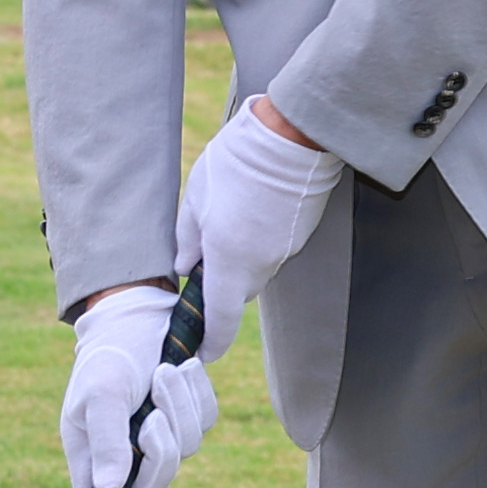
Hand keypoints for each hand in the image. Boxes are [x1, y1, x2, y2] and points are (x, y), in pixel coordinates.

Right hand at [59, 284, 216, 487]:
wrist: (137, 313)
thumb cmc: (109, 355)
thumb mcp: (102, 395)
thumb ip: (106, 444)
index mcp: (91, 454)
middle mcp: (124, 452)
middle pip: (155, 481)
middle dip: (161, 445)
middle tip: (153, 411)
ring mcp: (158, 435)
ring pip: (187, 448)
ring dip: (180, 406)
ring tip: (165, 370)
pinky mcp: (186, 414)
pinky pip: (206, 419)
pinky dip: (198, 393)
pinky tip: (184, 367)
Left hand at [177, 96, 345, 322]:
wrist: (290, 136)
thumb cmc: (236, 163)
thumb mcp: (196, 197)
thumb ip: (187, 238)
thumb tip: (186, 266)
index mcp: (229, 259)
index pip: (221, 318)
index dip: (211, 341)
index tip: (202, 350)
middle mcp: (260, 264)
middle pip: (238, 292)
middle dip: (223, 282)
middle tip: (207, 249)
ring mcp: (284, 252)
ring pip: (256, 271)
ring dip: (242, 258)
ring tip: (233, 216)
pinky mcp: (300, 236)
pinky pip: (273, 251)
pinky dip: (260, 241)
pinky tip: (255, 208)